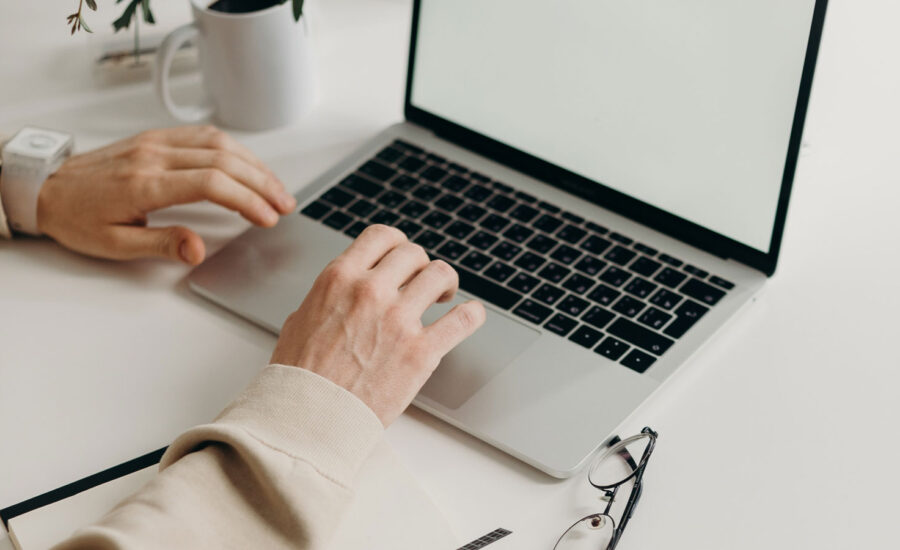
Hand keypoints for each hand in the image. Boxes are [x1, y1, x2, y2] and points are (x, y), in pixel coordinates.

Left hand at [37, 125, 295, 264]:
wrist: (46, 188)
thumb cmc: (77, 218)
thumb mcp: (114, 245)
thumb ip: (161, 244)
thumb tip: (198, 249)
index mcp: (145, 184)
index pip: (211, 183)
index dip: (247, 200)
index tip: (268, 217)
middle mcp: (154, 156)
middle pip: (224, 160)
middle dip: (262, 183)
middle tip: (285, 204)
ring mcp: (156, 142)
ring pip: (219, 142)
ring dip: (254, 164)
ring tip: (275, 187)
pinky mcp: (156, 138)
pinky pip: (204, 135)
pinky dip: (234, 149)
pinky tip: (248, 165)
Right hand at [270, 225, 486, 425]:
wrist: (308, 418)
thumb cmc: (299, 376)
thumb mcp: (301, 318)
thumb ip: (329, 296)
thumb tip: (344, 291)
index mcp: (339, 279)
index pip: (382, 236)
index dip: (397, 244)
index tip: (402, 258)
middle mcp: (371, 292)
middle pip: (414, 254)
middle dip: (420, 266)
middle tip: (421, 283)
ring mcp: (399, 320)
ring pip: (440, 275)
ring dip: (445, 283)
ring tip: (442, 297)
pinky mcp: (421, 353)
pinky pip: (463, 319)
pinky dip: (472, 315)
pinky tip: (469, 316)